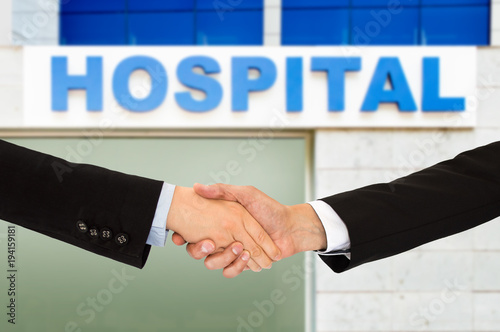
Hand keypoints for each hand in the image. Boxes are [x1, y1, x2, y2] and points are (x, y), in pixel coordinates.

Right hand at [166, 186, 281, 271]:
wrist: (291, 227)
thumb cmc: (269, 208)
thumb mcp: (246, 194)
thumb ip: (223, 190)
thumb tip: (198, 186)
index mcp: (220, 222)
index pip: (193, 231)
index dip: (183, 236)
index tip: (180, 237)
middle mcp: (222, 238)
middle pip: (198, 251)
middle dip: (200, 250)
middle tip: (211, 244)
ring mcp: (232, 252)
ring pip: (212, 264)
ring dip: (222, 258)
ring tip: (238, 248)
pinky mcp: (242, 264)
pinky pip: (230, 272)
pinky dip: (236, 267)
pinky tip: (245, 256)